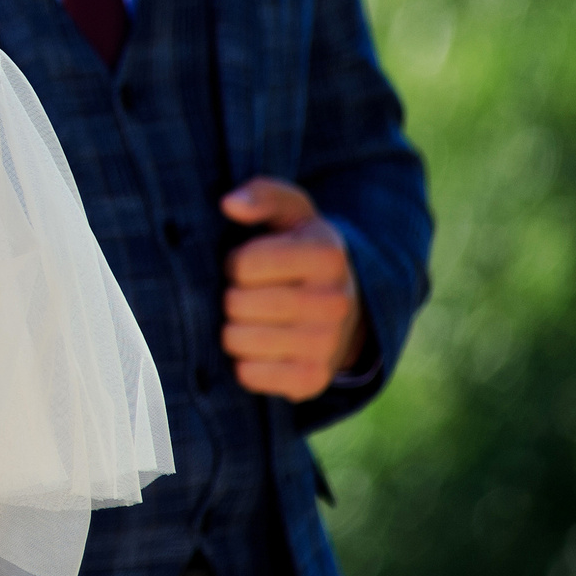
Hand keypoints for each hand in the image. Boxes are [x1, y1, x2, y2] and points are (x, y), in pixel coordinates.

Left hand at [220, 178, 364, 401]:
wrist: (345, 308)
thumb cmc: (301, 250)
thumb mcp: (291, 213)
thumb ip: (263, 196)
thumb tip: (230, 204)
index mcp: (328, 256)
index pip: (244, 263)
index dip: (235, 263)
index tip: (248, 264)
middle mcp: (336, 302)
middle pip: (238, 304)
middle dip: (230, 296)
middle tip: (247, 294)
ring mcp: (327, 345)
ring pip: (238, 340)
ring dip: (232, 329)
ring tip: (251, 319)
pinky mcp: (313, 380)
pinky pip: (249, 375)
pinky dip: (243, 362)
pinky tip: (259, 347)